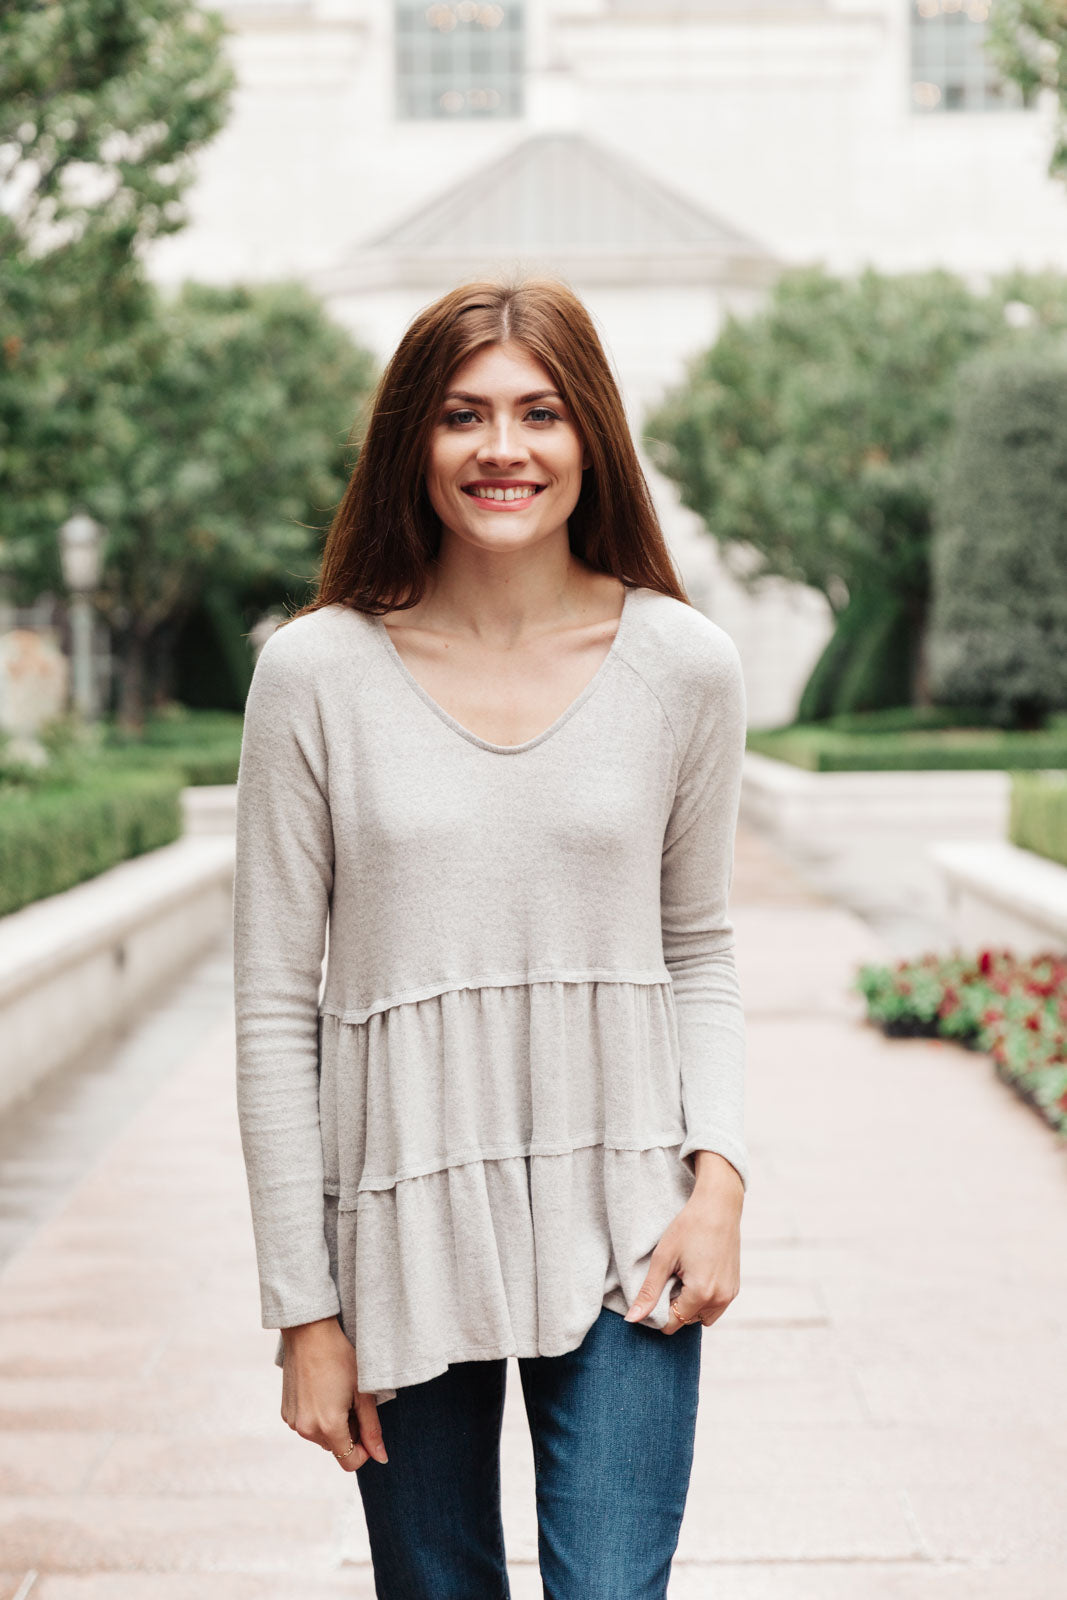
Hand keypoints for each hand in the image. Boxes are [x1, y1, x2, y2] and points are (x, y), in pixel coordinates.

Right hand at [280, 1316, 388, 1470]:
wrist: (309, 1333)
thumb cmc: (341, 1358)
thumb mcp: (362, 1392)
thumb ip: (372, 1428)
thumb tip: (381, 1458)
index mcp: (328, 1426)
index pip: (349, 1461)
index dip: (364, 1451)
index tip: (369, 1429)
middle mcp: (306, 1429)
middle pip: (335, 1447)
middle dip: (349, 1432)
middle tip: (353, 1401)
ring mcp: (293, 1421)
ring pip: (321, 1436)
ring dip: (332, 1425)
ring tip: (337, 1393)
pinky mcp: (286, 1411)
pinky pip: (307, 1424)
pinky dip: (317, 1416)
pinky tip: (322, 1390)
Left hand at [623, 1152, 742, 1330]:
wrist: (718, 1205)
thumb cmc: (689, 1227)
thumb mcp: (663, 1258)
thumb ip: (648, 1292)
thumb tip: (632, 1320)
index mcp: (701, 1293)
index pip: (672, 1323)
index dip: (658, 1311)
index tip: (656, 1287)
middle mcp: (720, 1299)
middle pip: (687, 1321)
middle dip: (675, 1306)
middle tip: (670, 1277)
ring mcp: (730, 1294)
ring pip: (703, 1316)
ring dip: (690, 1305)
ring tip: (683, 1276)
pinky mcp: (735, 1287)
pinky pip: (715, 1306)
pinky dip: (703, 1298)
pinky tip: (696, 1273)